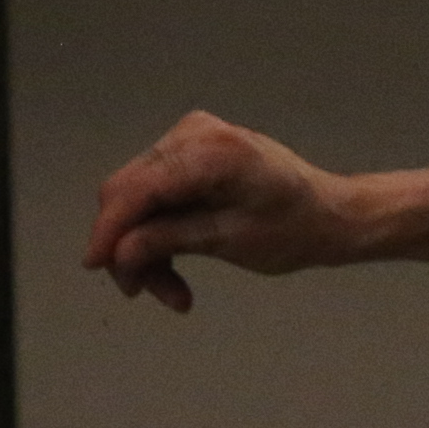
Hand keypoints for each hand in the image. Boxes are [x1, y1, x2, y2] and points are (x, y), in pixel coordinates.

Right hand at [85, 112, 363, 313]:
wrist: (333, 214)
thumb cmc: (297, 229)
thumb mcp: (231, 242)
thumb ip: (170, 241)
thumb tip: (116, 254)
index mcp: (210, 152)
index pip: (137, 190)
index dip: (110, 231)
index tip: (95, 267)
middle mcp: (193, 134)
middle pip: (130, 193)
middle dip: (131, 246)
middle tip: (150, 294)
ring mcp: (189, 138)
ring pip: (137, 196)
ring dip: (145, 245)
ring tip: (174, 292)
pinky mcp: (189, 151)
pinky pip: (155, 191)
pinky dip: (158, 228)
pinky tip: (175, 266)